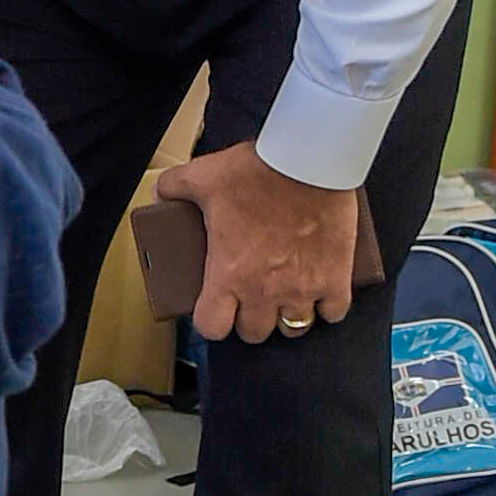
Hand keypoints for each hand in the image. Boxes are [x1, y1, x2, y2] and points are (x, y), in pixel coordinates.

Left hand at [153, 144, 357, 343]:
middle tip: (251, 299)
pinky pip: (334, 312)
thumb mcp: (202, 176)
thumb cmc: (256, 172)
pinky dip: (329, 306)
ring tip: (286, 298)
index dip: (211, 321)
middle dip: (250, 320)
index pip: (212, 327)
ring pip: (295, 328)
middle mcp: (263, 290)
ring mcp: (302, 288)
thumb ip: (174, 187)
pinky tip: (323, 292)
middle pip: (254, 333)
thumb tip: (160, 192)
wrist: (308, 162)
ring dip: (288, 316)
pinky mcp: (335, 278)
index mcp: (228, 274)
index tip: (215, 308)